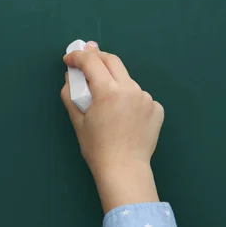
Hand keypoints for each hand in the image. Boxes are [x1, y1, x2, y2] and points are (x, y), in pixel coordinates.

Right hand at [60, 41, 164, 212]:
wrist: (124, 169)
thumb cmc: (96, 147)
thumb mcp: (77, 119)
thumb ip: (71, 93)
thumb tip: (71, 76)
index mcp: (108, 91)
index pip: (91, 62)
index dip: (77, 56)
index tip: (69, 59)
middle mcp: (130, 88)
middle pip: (112, 60)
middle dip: (96, 56)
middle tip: (85, 62)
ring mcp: (146, 98)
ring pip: (126, 79)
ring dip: (113, 80)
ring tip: (106, 97)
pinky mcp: (157, 108)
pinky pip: (138, 96)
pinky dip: (128, 98)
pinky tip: (123, 114)